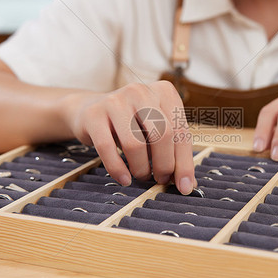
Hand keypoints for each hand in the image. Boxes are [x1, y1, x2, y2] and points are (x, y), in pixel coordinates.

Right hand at [62, 81, 194, 193]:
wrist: (90, 110)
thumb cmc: (132, 123)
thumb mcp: (156, 130)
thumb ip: (174, 152)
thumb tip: (187, 183)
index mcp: (164, 92)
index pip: (181, 131)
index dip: (184, 162)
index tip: (184, 186)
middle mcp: (141, 91)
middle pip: (162, 135)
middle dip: (164, 165)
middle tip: (160, 180)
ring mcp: (115, 101)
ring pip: (135, 144)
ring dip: (141, 168)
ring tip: (142, 175)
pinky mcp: (93, 114)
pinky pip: (107, 148)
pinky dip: (117, 169)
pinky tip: (124, 179)